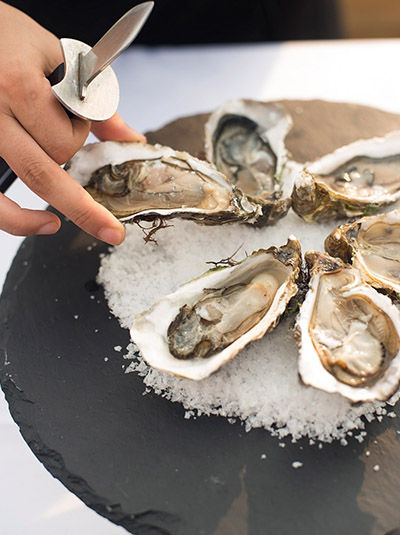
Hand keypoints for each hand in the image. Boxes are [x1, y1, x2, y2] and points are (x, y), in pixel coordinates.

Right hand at [0, 2, 144, 243]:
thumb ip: (97, 103)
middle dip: (85, 206)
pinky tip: (44, 224)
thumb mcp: (60, 58)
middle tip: (113, 232)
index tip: (78, 119)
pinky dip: (14, 220)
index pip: (64, 135)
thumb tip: (129, 141)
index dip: (79, 135)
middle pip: (45, 170)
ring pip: (25, 182)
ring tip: (95, 225)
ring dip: (60, 203)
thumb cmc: (8, 36)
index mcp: (17, 85)